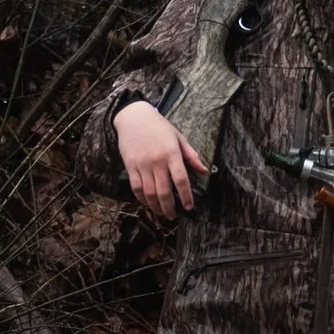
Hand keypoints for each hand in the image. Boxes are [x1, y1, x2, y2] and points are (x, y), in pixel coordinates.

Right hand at [115, 100, 207, 218]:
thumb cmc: (158, 126)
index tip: (189, 207)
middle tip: (173, 216)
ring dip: (156, 207)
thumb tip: (203, 170)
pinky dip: (142, 199)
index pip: (181, 180)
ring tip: (161, 213)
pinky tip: (147, 203)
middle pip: (164, 191)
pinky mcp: (130, 166)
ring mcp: (142, 165)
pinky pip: (136, 188)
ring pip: (149, 193)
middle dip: (169, 207)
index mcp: (171, 153)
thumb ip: (191, 155)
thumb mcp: (178, 137)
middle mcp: (157, 161)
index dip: (186, 196)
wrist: (134, 117)